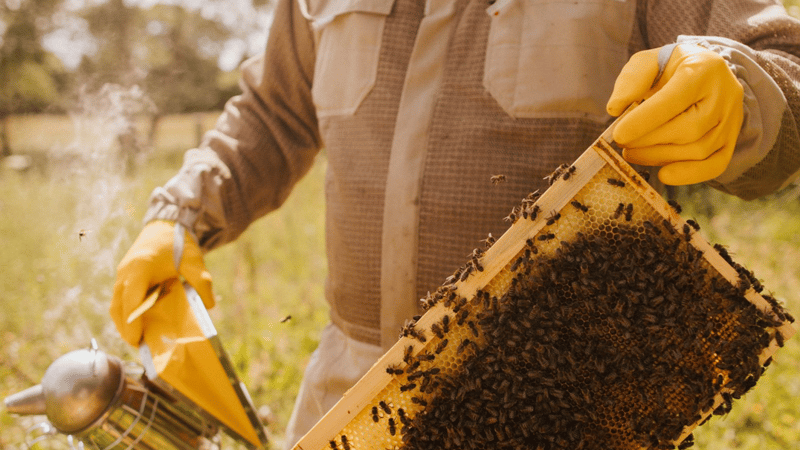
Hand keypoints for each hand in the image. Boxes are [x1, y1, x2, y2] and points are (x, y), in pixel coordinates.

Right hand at [110, 220, 213, 346]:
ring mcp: (122, 274)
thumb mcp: (194, 261)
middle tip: (139, 346)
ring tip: (138, 340)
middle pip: (118, 306)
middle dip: (125, 328)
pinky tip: (138, 326)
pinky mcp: (123, 277)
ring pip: (115, 305)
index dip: (131, 320)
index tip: (136, 338)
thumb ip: (202, 281)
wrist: (165, 226)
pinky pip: (119, 300)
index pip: (131, 298)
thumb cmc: (179, 244)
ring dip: (123, 323)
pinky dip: (125, 314)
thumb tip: (210, 305)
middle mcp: (126, 272)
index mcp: (140, 267)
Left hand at [606, 43, 743, 184]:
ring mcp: (731, 119)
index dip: (645, 121)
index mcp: (702, 69)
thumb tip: (615, 109)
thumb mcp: (648, 61)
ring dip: (659, 157)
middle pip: (688, 129)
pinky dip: (689, 175)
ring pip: (699, 149)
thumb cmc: (670, 68)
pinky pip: (716, 164)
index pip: (674, 99)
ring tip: (633, 153)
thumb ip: (632, 80)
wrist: (704, 72)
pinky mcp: (731, 139)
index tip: (618, 135)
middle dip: (649, 141)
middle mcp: (724, 94)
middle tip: (623, 144)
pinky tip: (664, 175)